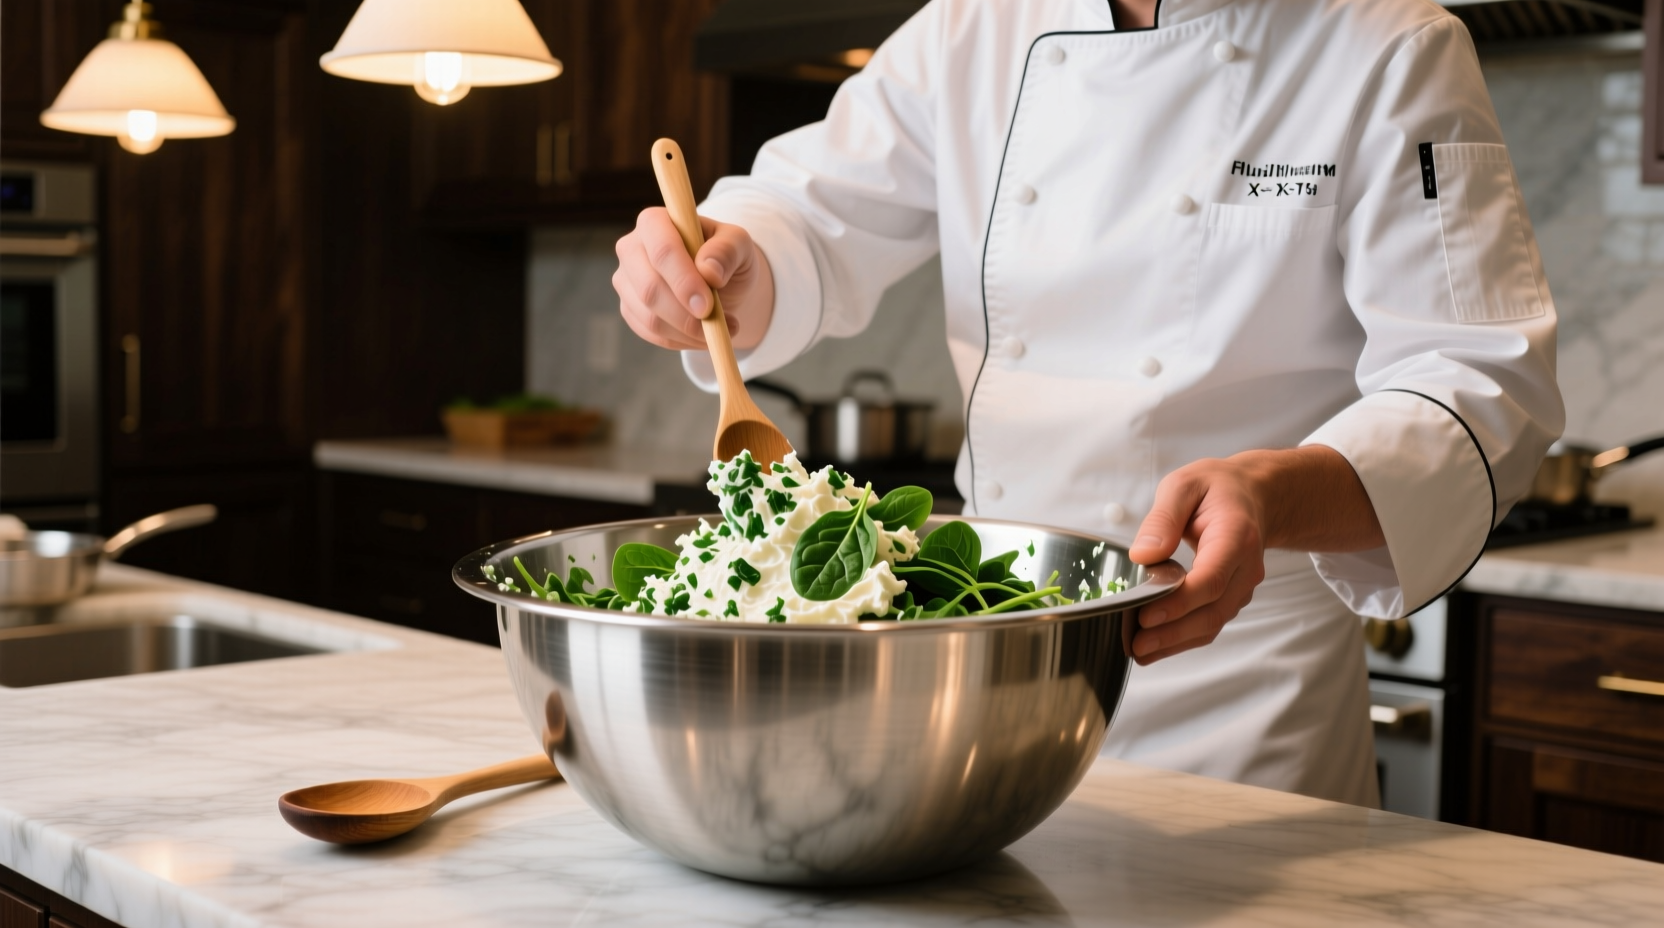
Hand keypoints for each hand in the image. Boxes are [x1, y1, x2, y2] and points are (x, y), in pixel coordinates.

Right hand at [613, 208, 774, 350]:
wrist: (719, 282)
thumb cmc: (726, 257)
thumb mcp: (739, 245)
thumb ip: (728, 250)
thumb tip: (709, 270)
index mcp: (654, 222)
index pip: (662, 250)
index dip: (683, 281)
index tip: (707, 305)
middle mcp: (631, 248)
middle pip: (650, 289)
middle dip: (685, 315)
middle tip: (719, 325)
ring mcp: (626, 281)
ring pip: (650, 317)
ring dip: (689, 332)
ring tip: (720, 329)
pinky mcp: (629, 309)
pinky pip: (651, 334)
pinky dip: (681, 341)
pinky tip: (703, 335)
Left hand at [1126, 446, 1384, 664]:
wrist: (1253, 495)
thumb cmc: (1216, 489)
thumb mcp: (1184, 486)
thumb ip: (1163, 518)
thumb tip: (1143, 555)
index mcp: (1236, 536)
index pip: (1211, 579)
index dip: (1179, 603)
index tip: (1146, 616)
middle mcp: (1246, 567)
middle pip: (1213, 610)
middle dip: (1173, 632)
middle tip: (1135, 645)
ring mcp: (1242, 586)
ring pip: (1212, 623)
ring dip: (1176, 642)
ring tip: (1139, 652)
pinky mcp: (1232, 596)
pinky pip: (1210, 622)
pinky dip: (1184, 638)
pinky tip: (1155, 646)